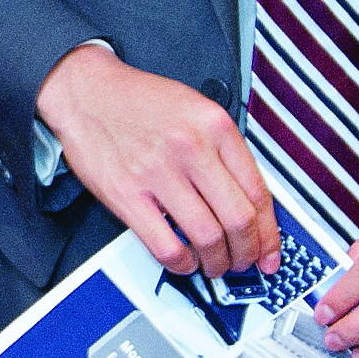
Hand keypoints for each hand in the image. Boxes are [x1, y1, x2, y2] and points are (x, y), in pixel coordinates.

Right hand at [36, 44, 277, 277]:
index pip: (258, 191)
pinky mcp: (127, 194)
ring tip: (216, 265)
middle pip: (239, 219)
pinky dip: (183, 264)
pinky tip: (185, 261)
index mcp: (215, 125)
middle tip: (246, 262)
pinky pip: (167, 245)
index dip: (270, 232)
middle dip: (248, 252)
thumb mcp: (196, 109)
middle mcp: (191, 147)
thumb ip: (224, 150)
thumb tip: (249, 202)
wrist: (88, 91)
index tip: (271, 250)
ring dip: (218, 263)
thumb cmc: (140, 101)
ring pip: (208, 237)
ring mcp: (158, 172)